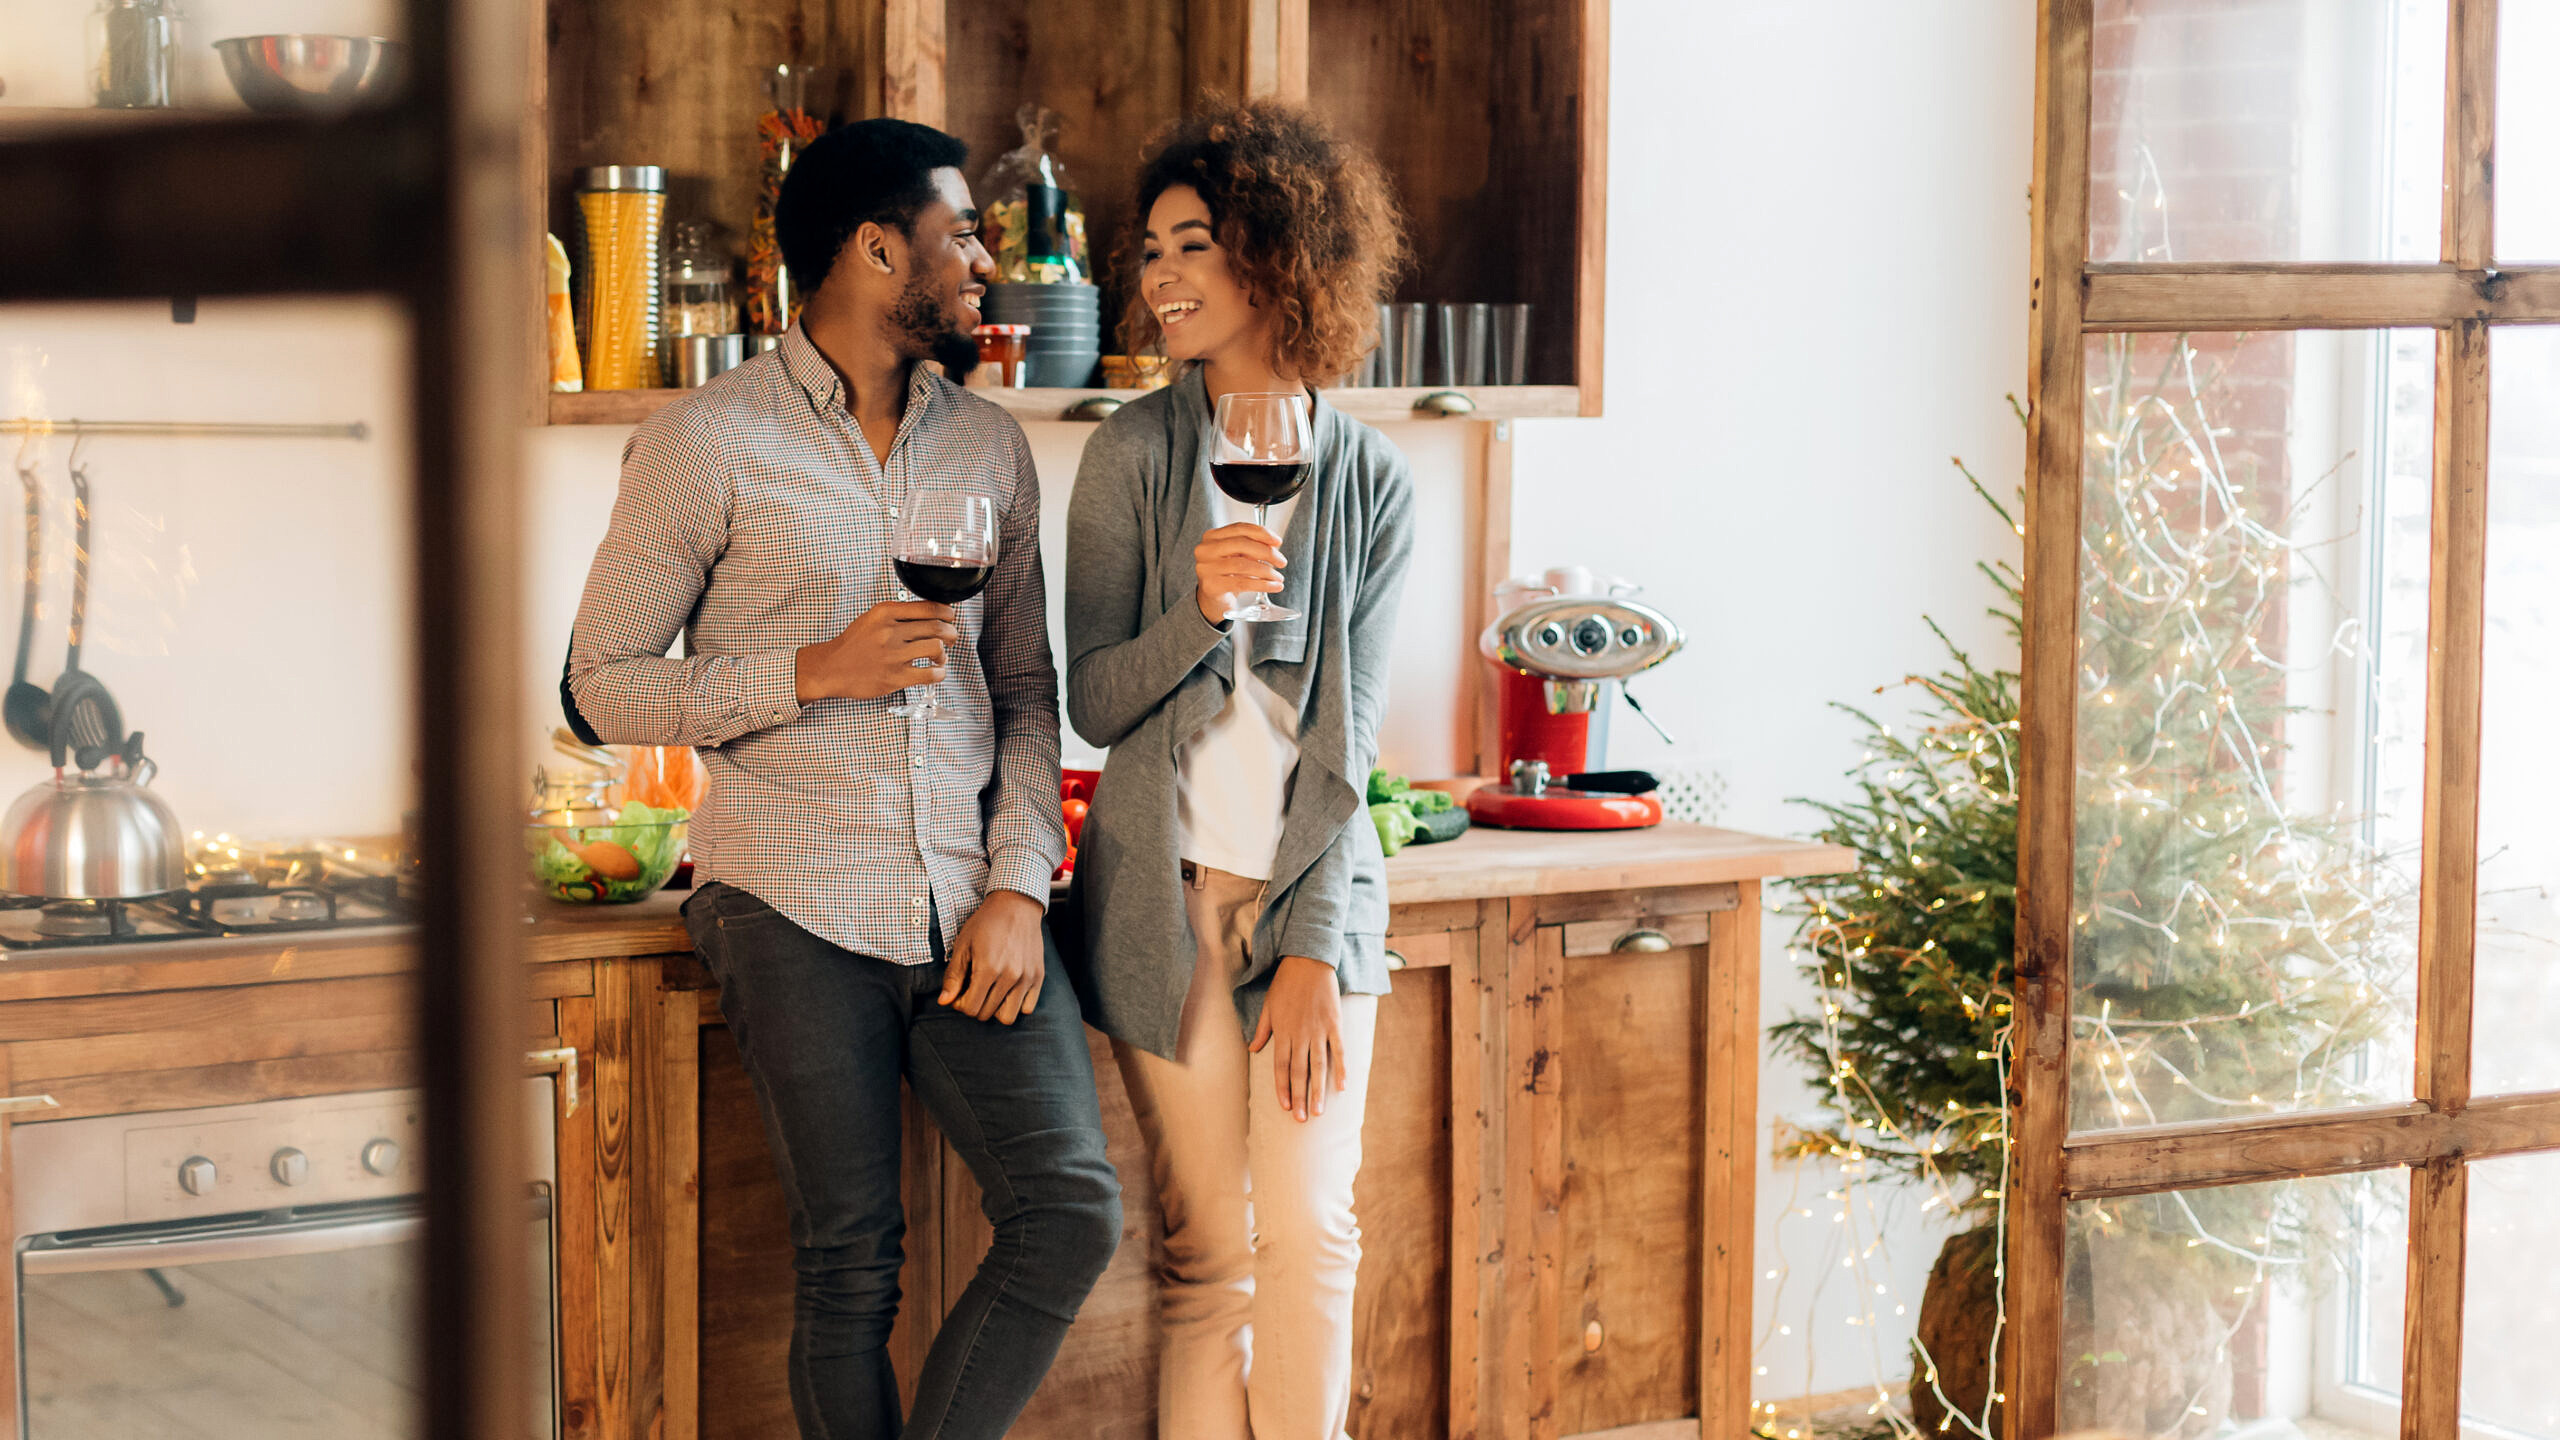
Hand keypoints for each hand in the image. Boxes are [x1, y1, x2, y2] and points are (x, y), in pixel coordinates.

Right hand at [795, 600, 957, 700]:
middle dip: (951, 633)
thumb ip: (899, 615)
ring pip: (936, 648)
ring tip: (940, 657)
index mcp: (885, 613)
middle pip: (936, 627)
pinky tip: (935, 672)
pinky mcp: (894, 677)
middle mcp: (889, 631)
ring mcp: (892, 655)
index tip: (950, 617)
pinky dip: (939, 673)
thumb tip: (931, 614)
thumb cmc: (853, 645)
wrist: (830, 667)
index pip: (928, 607)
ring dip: (944, 653)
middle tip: (951, 638)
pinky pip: (929, 674)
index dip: (947, 613)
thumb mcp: (872, 619)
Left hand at [939, 889, 1046, 1023]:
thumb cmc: (986, 923)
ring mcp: (1027, 978)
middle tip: (972, 989)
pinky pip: (1027, 1008)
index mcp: (988, 968)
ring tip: (990, 992)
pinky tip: (1007, 990)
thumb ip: (953, 976)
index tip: (960, 992)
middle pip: (986, 1014)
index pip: (971, 1008)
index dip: (960, 1004)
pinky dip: (1016, 1004)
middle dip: (974, 1005)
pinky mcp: (1038, 976)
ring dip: (994, 1009)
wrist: (1017, 905)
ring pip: (1008, 1017)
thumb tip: (945, 1002)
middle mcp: (1010, 976)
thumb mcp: (963, 945)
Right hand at [1194, 522, 1286, 624]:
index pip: (1239, 528)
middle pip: (1241, 544)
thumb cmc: (1227, 575)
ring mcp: (1206, 568)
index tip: (1277, 541)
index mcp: (1211, 537)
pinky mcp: (1211, 586)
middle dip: (1266, 552)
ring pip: (1243, 565)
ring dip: (1266, 571)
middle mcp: (1205, 550)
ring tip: (1278, 577)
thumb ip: (1251, 547)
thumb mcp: (1238, 556)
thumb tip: (1274, 545)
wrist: (1213, 601)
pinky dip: (1262, 584)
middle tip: (1281, 561)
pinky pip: (1242, 583)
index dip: (1261, 533)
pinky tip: (1273, 586)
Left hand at [1249, 955, 1344, 1120]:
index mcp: (1282, 1032)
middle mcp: (1299, 1035)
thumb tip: (1252, 1049)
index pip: (1280, 1067)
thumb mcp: (1268, 1006)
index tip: (1285, 1107)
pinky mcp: (1334, 1024)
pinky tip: (1342, 1087)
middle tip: (1302, 1120)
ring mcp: (1318, 1031)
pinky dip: (1340, 1069)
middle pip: (1298, 1072)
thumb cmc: (1286, 983)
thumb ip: (1262, 1030)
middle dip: (1299, 1097)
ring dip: (1318, 1090)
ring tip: (1319, 1111)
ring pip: (1318, 1066)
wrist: (1308, 961)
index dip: (1282, 1089)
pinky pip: (1338, 1051)